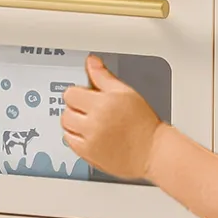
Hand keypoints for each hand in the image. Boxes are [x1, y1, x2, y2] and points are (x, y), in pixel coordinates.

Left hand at [61, 55, 162, 181]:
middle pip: (66, 111)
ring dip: (74, 123)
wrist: (152, 152)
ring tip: (90, 122)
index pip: (70, 94)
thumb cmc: (143, 123)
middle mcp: (93, 123)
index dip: (79, 93)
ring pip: (66, 127)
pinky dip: (75, 138)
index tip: (87, 96)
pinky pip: (70, 143)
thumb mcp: (126, 92)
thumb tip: (91, 62)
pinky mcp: (89, 155)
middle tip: (91, 110)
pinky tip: (88, 135)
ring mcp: (90, 141)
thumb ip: (103, 76)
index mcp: (102, 104)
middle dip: (76, 108)